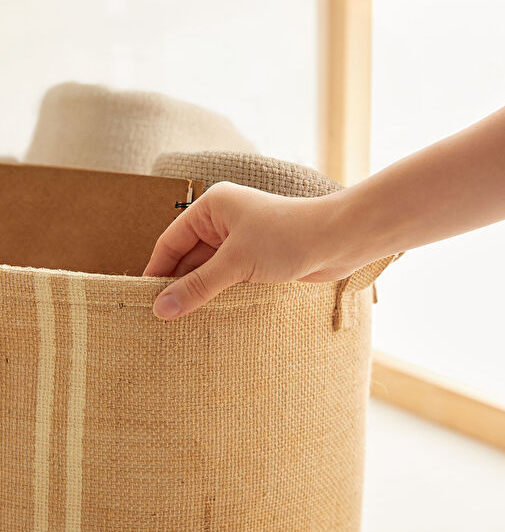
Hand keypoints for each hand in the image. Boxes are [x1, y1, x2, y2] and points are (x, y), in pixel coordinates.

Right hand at [143, 182, 353, 319]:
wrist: (338, 240)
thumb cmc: (288, 238)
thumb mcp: (236, 263)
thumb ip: (198, 286)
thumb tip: (161, 308)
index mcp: (212, 207)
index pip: (171, 241)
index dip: (157, 271)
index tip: (144, 301)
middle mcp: (224, 220)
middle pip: (188, 257)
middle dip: (178, 285)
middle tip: (161, 319)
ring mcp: (241, 239)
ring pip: (209, 270)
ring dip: (200, 293)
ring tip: (181, 324)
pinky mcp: (257, 258)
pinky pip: (228, 278)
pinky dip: (219, 294)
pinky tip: (208, 316)